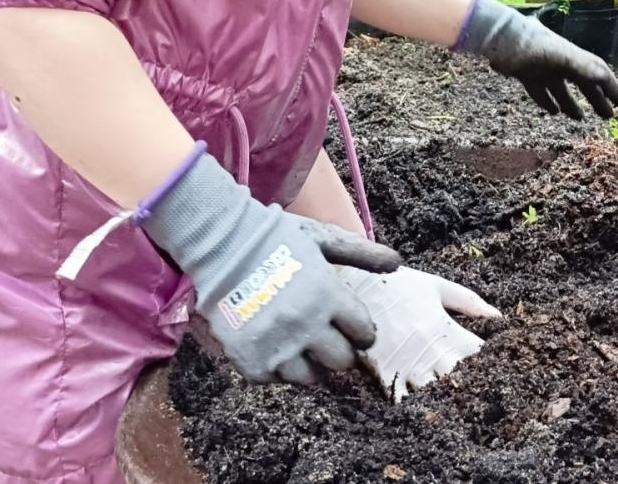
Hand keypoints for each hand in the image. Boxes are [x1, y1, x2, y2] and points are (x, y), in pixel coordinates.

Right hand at [138, 153, 401, 383]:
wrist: (219, 244)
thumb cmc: (274, 237)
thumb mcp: (321, 239)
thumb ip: (361, 253)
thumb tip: (397, 262)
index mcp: (328, 295)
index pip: (364, 332)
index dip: (362, 332)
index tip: (354, 330)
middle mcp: (306, 325)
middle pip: (341, 361)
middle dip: (339, 351)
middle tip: (325, 339)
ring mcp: (277, 345)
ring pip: (311, 377)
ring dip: (308, 364)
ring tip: (297, 344)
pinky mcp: (251, 360)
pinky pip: (276, 379)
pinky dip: (275, 366)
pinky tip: (271, 344)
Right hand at [337, 266, 500, 401]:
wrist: (353, 285)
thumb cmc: (398, 284)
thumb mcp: (435, 286)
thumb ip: (468, 301)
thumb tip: (498, 316)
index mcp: (444, 328)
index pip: (478, 355)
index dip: (489, 362)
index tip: (492, 364)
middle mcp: (428, 350)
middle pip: (460, 381)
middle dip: (467, 384)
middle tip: (471, 384)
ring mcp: (406, 365)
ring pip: (434, 395)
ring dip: (442, 396)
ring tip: (445, 392)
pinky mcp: (384, 374)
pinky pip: (403, 399)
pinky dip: (412, 402)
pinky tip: (417, 398)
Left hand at [455, 0, 617, 119]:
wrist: (501, 39)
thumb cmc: (532, 45)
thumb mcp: (560, 57)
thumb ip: (582, 66)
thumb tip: (604, 77)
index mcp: (573, 57)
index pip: (598, 73)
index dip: (611, 88)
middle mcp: (560, 62)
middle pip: (583, 83)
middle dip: (596, 99)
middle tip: (607, 116)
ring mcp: (543, 69)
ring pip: (562, 89)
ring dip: (572, 104)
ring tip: (580, 118)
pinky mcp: (526, 74)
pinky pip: (540, 91)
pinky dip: (548, 102)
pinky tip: (553, 112)